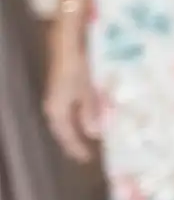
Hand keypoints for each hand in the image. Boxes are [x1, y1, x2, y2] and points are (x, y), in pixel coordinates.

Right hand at [43, 36, 101, 163]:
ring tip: (90, 137)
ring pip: (68, 118)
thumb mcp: (87, 89)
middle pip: (64, 129)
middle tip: (86, 153)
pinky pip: (72, 107)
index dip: (76, 148)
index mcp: (57, 109)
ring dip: (78, 128)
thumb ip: (90, 110)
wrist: (67, 40)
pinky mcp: (64, 85)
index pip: (66, 135)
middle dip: (75, 140)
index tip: (87, 159)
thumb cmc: (78, 64)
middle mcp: (54, 104)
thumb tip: (94, 133)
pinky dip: (81, 114)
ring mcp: (58, 95)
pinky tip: (91, 114)